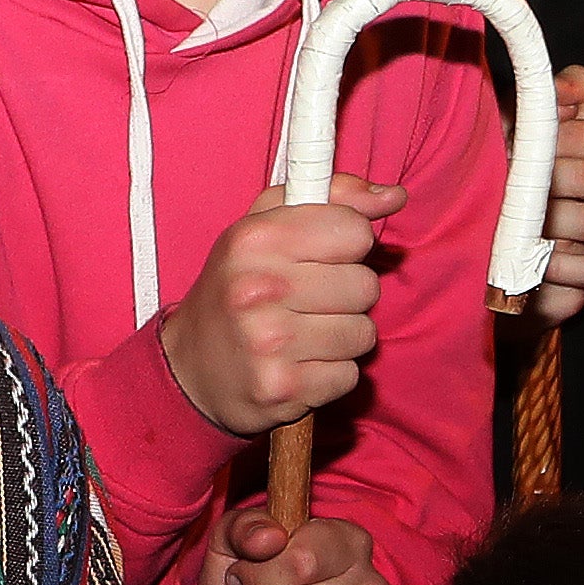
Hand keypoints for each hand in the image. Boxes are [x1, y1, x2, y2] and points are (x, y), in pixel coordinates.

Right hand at [153, 178, 384, 435]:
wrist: (189, 369)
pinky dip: (331, 373)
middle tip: (310, 301)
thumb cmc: (236, 288)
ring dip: (343, 336)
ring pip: (364, 333)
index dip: (348, 244)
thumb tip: (394, 196)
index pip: (354, 230)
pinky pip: (349, 375)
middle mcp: (260, 288)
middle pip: (366, 285)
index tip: (324, 256)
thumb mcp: (265, 228)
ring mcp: (270, 343)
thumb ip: (332, 199)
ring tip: (305, 334)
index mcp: (255, 240)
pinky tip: (299, 364)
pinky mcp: (283, 388)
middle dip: (348, 294)